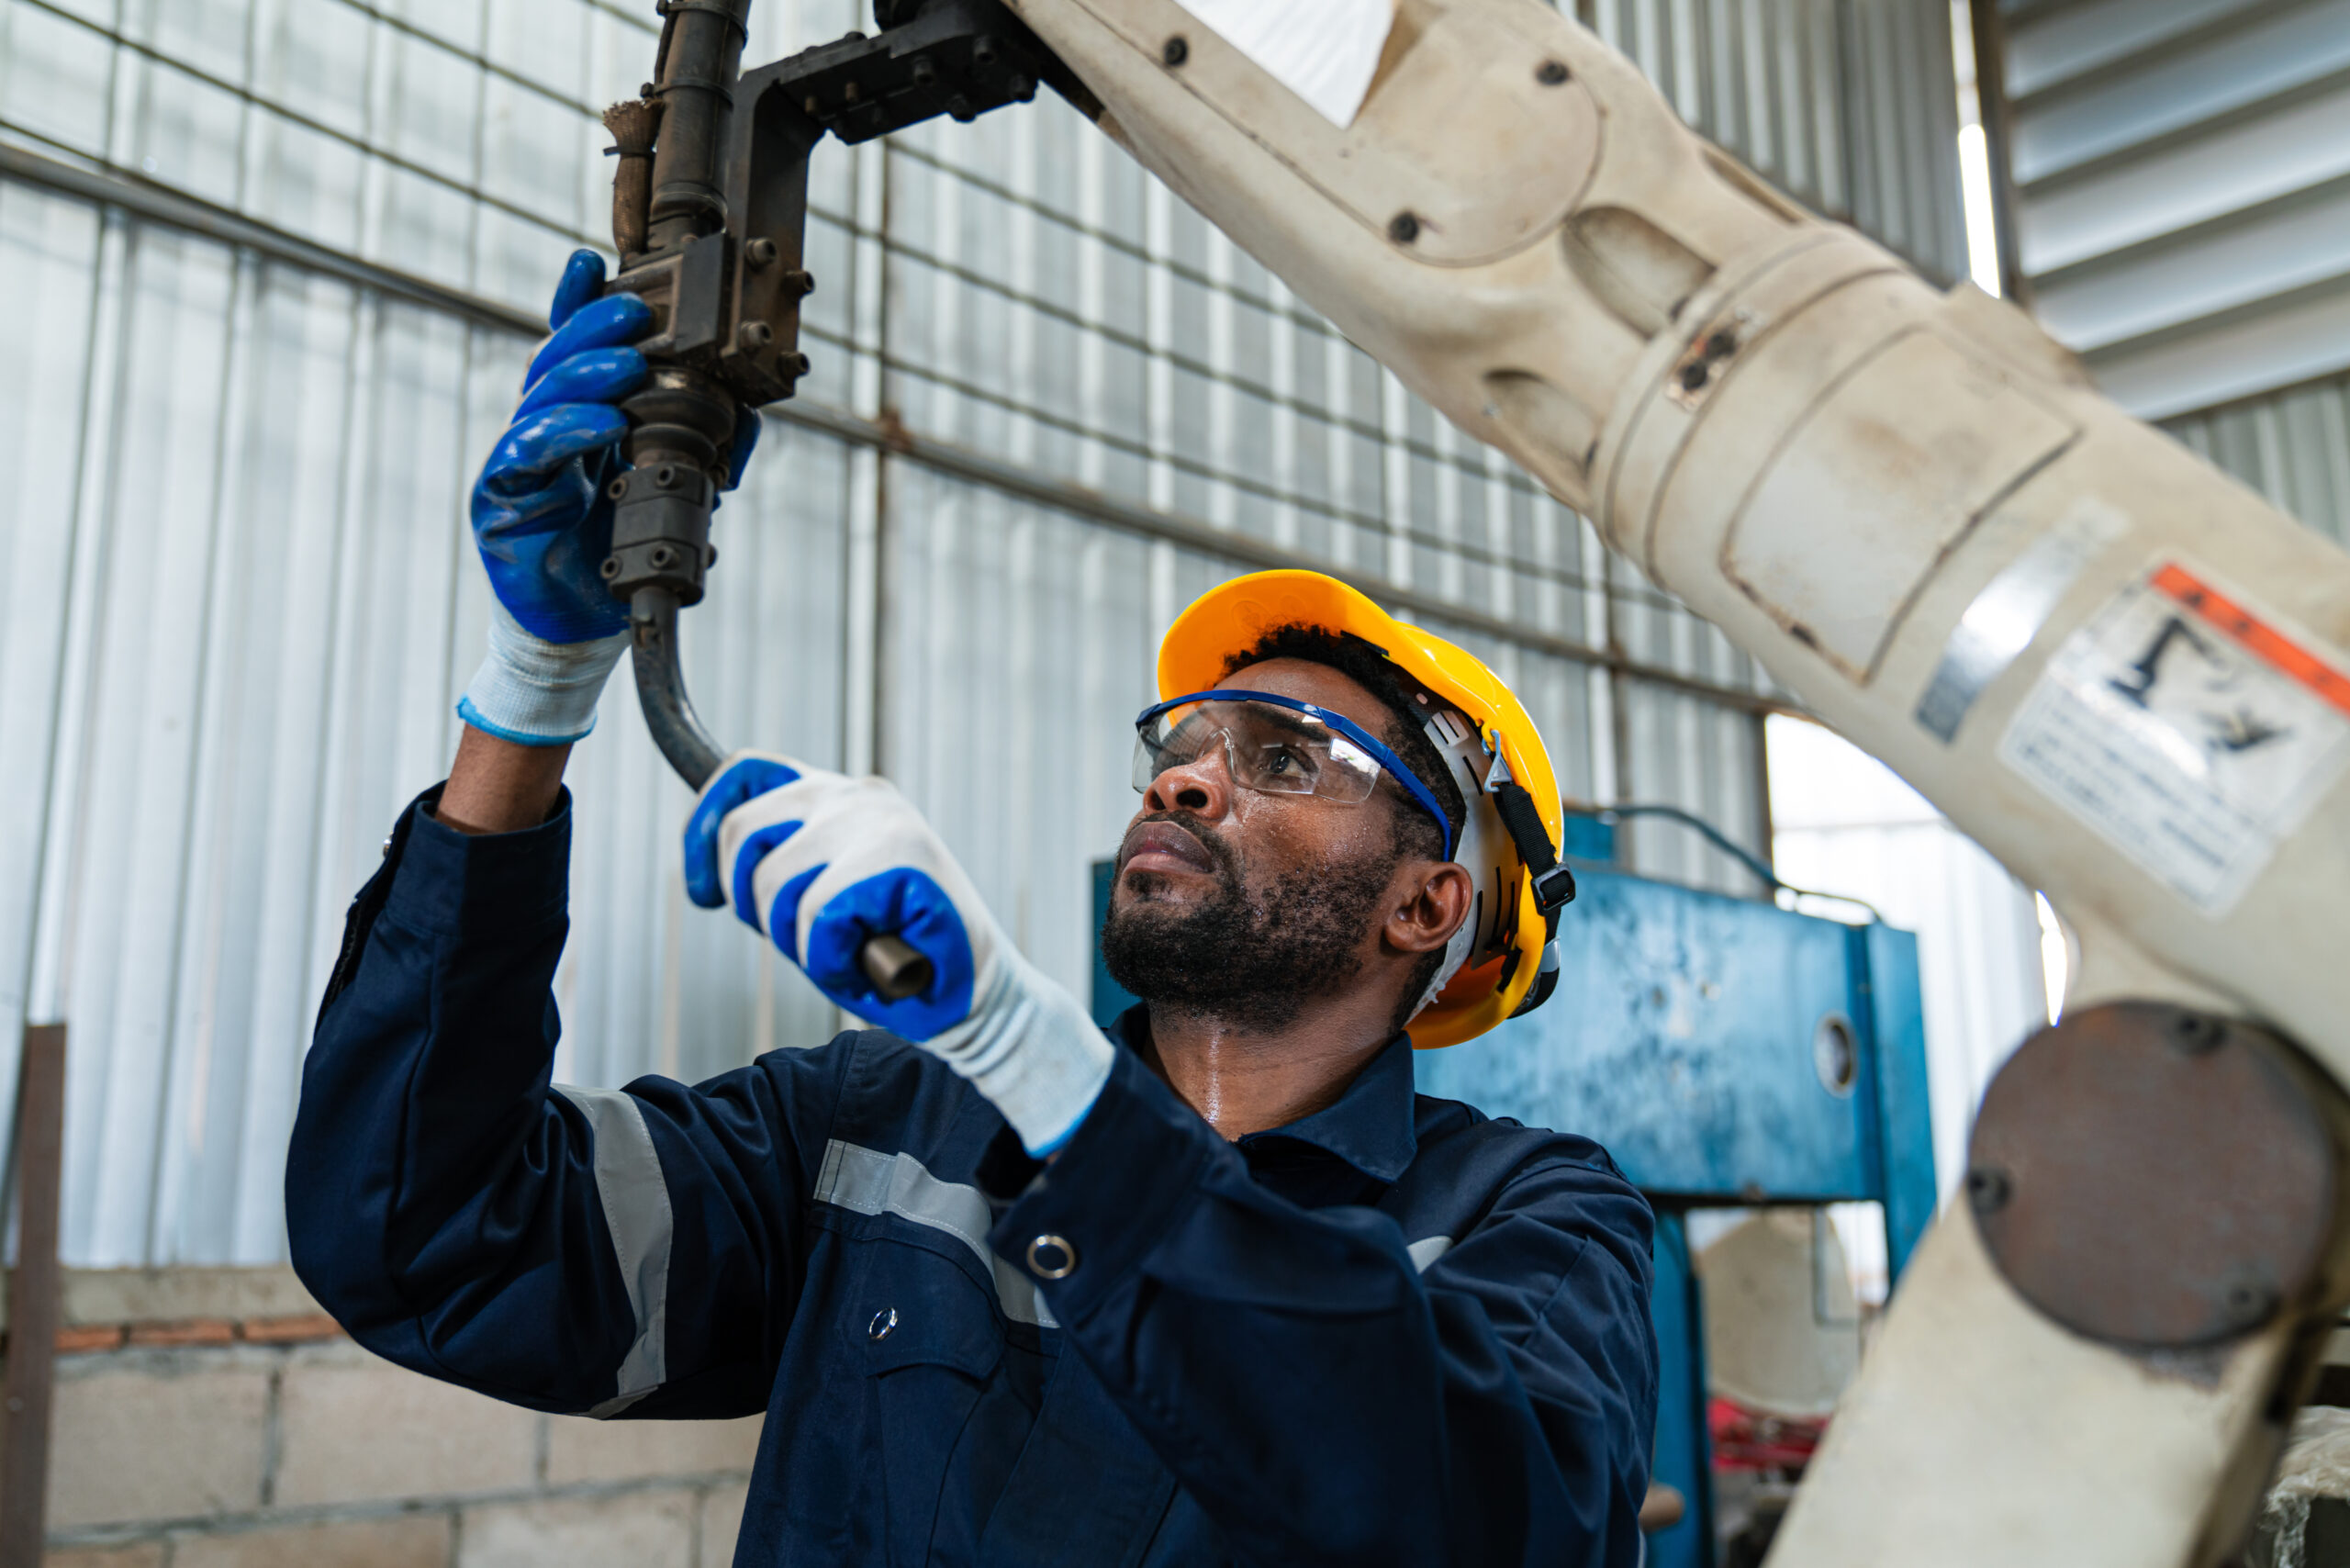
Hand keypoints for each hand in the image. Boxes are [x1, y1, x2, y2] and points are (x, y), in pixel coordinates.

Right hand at [456, 251, 760, 744]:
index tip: (591, 264)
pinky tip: (600, 424)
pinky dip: (565, 435)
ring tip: (627, 365)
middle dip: (591, 331)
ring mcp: (518, 464)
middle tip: (632, 313)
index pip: (572, 352)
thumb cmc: (618, 551)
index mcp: (577, 421)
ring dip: (586, 379)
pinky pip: (526, 457)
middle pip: (555, 364)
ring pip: (541, 402)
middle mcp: (542, 433)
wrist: (585, 626)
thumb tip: (746, 415)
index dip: (575, 306)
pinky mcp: (501, 501)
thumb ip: (704, 450)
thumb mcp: (671, 492)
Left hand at [685, 755, 1112, 1154]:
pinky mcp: (898, 857)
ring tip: (848, 952)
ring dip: (798, 941)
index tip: (701, 890)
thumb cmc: (896, 958)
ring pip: (774, 881)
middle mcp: (857, 794)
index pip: (746, 773)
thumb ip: (783, 864)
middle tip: (803, 942)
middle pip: (741, 831)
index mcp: (840, 795)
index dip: (704, 825)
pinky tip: (870, 965)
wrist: (978, 999)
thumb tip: (714, 859)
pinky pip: (816, 916)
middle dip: (752, 905)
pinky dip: (832, 959)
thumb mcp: (823, 897)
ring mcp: (879, 821)